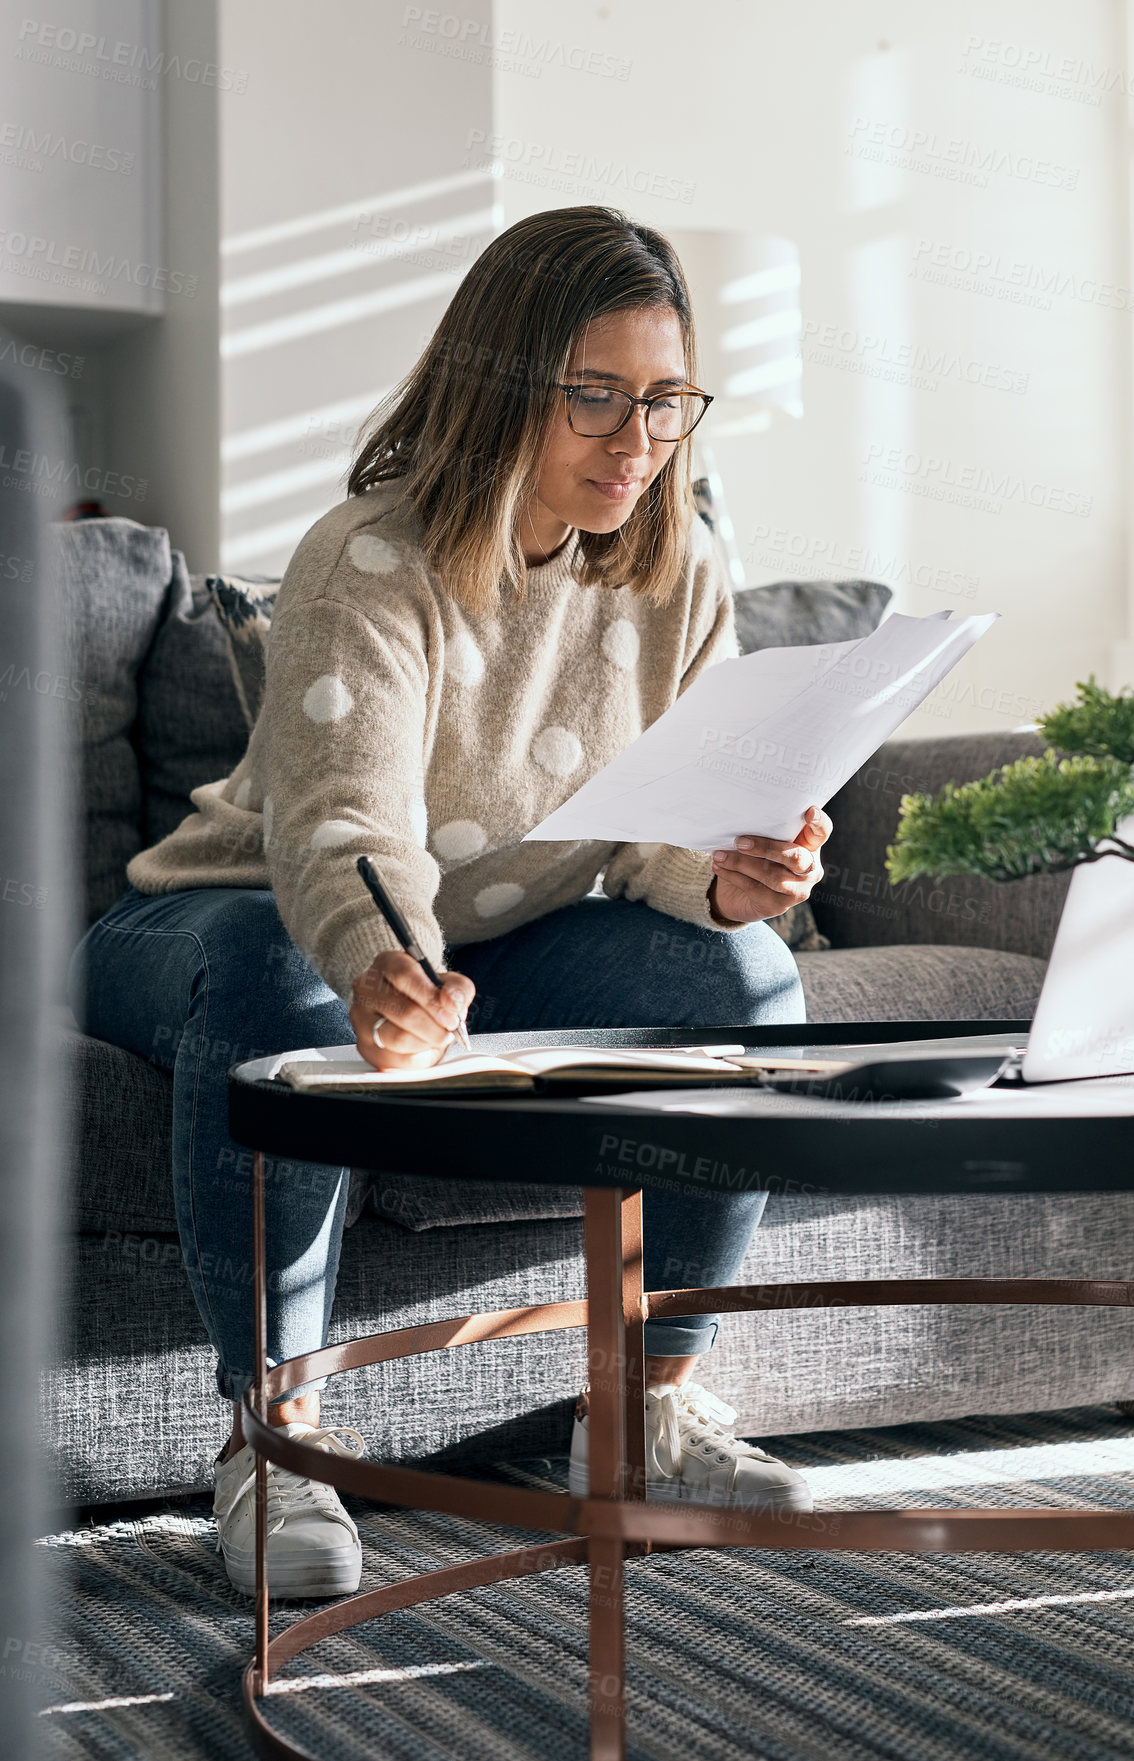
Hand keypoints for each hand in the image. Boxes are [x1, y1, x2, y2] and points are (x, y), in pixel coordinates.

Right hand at [349, 950, 474, 1071]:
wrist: (409, 1009)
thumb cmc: (427, 994)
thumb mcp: (448, 982)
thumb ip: (457, 988)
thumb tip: (452, 1003)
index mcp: (387, 964)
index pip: (404, 976)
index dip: (431, 998)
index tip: (451, 1014)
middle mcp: (367, 989)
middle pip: (403, 1012)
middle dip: (435, 1027)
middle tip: (450, 1031)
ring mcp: (361, 1019)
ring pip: (398, 1038)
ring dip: (427, 1043)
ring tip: (437, 1038)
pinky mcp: (364, 1046)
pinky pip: (394, 1060)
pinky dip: (417, 1058)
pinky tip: (424, 1048)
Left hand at [708, 805, 831, 926]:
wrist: (740, 895)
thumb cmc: (755, 858)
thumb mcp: (762, 841)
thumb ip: (763, 831)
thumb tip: (740, 817)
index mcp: (810, 846)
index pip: (822, 832)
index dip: (819, 822)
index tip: (809, 811)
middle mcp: (810, 869)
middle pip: (795, 857)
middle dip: (766, 848)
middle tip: (739, 841)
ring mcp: (798, 890)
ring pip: (772, 876)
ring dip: (741, 863)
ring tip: (719, 855)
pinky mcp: (779, 906)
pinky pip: (755, 889)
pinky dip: (734, 876)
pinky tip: (719, 867)